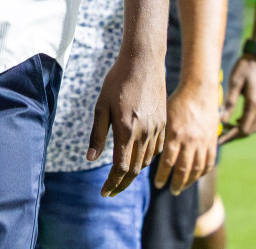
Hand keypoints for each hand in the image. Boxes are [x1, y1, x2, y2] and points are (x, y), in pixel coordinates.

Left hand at [89, 56, 166, 196]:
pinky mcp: (164, 124)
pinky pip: (155, 149)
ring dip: (133, 173)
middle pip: (135, 169)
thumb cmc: (116, 81)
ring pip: (146, 161)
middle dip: (122, 184)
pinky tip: (135, 158)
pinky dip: (144, 159)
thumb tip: (91, 158)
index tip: (104, 193)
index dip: (112, 183)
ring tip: (119, 178)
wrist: (143, 63)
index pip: (121, 167)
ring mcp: (157, 129)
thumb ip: (97, 133)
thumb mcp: (101, 106)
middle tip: (110, 191)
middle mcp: (145, 133)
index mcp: (127, 130)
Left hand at [155, 81, 220, 193]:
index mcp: (173, 134)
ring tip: (182, 188)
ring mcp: (202, 141)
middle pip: (183, 168)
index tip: (157, 185)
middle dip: (177, 182)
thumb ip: (151, 133)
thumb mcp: (161, 115)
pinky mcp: (212, 139)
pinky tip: (196, 176)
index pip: (167, 161)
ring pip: (197, 167)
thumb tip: (129, 153)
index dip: (162, 175)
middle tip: (171, 191)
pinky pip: (209, 161)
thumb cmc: (175, 101)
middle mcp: (188, 140)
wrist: (198, 89)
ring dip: (190, 180)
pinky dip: (202, 171)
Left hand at [220, 54, 255, 141]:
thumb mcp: (234, 83)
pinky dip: (247, 122)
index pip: (243, 129)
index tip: (219, 140)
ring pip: (254, 126)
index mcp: (254, 104)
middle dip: (235, 136)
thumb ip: (229, 102)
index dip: (231, 136)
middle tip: (220, 137)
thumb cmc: (245, 67)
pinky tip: (236, 119)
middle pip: (250, 130)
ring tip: (226, 128)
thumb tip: (221, 119)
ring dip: (241, 130)